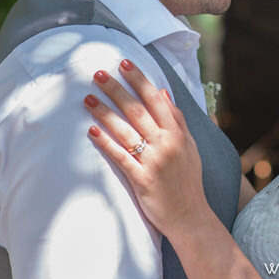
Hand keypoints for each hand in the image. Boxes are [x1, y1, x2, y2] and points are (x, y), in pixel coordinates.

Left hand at [85, 59, 209, 237]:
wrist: (191, 216)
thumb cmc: (188, 180)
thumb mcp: (190, 146)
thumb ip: (177, 119)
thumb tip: (163, 93)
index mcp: (178, 133)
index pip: (156, 99)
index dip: (139, 79)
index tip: (125, 63)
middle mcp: (167, 143)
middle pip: (137, 110)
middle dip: (116, 89)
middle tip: (98, 73)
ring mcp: (154, 161)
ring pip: (125, 131)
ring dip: (105, 112)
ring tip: (87, 99)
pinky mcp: (142, 179)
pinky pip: (120, 157)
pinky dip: (105, 143)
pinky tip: (91, 131)